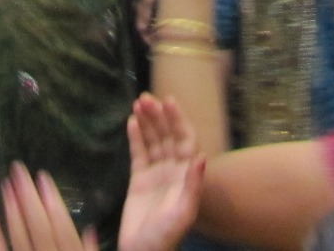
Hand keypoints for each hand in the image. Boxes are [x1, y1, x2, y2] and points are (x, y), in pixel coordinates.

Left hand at [0, 163, 92, 250]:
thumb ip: (91, 249)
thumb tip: (90, 229)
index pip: (63, 226)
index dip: (53, 200)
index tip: (42, 175)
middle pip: (39, 226)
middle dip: (27, 196)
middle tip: (17, 168)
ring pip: (20, 237)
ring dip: (12, 211)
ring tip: (5, 184)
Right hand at [118, 95, 202, 250]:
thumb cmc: (165, 236)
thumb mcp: (182, 212)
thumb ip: (192, 185)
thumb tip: (202, 157)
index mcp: (186, 176)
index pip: (185, 140)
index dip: (178, 120)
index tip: (168, 101)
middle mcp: (173, 170)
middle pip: (167, 136)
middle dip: (159, 116)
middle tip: (146, 98)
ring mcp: (155, 174)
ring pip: (153, 141)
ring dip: (147, 122)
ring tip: (138, 103)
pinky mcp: (139, 179)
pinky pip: (138, 153)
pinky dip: (135, 137)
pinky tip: (131, 122)